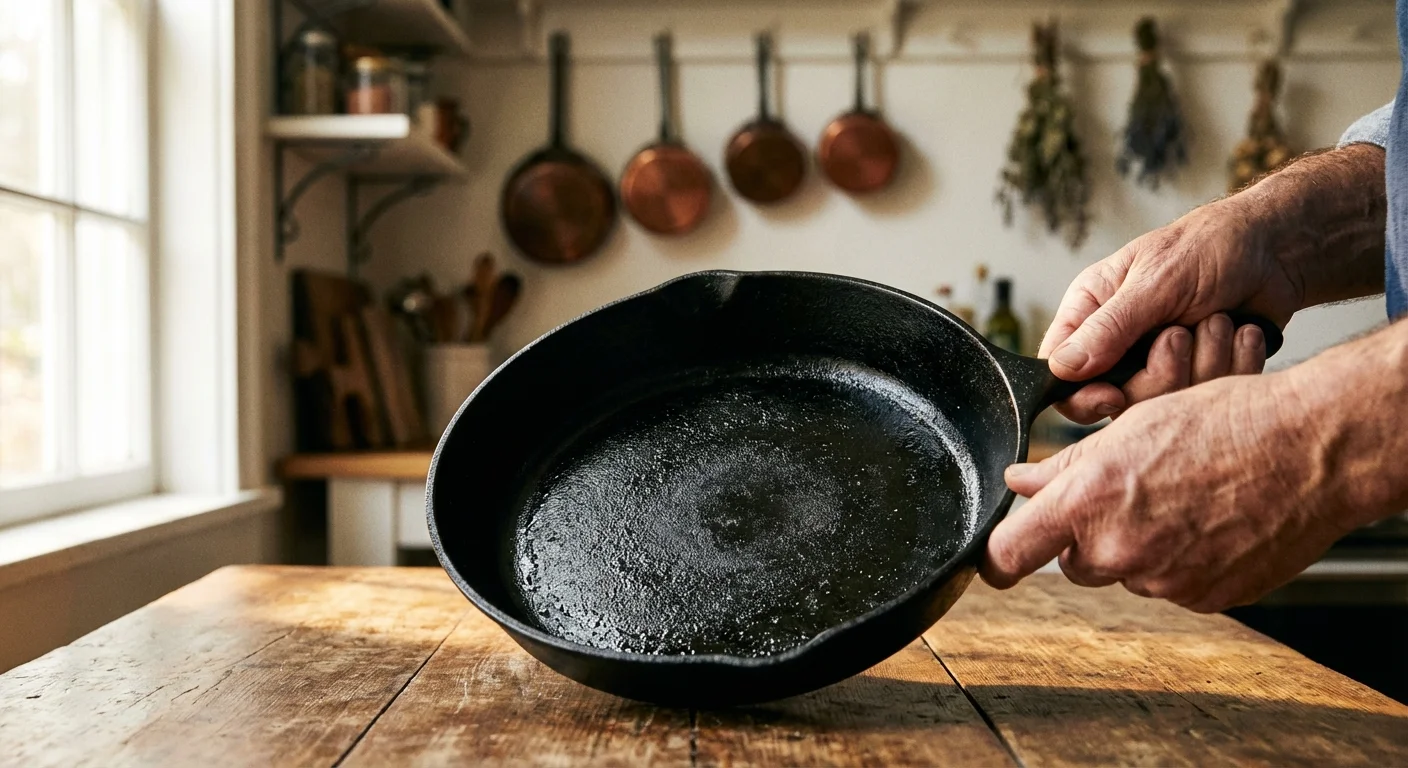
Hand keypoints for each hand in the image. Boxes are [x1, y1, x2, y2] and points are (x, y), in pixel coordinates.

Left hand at [981, 372, 1352, 612]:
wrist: (1310, 449)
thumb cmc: (1224, 423)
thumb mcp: (1129, 428)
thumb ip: (1063, 467)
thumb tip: (1018, 482)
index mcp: (1089, 502)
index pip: (1012, 552)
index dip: (995, 558)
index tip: (990, 560)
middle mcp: (1121, 550)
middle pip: (1075, 561)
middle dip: (1086, 535)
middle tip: (1125, 494)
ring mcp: (1165, 581)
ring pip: (1127, 570)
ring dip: (1139, 544)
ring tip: (1180, 497)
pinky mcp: (1206, 598)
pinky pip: (1173, 584)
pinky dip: (1181, 560)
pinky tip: (1208, 520)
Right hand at [1042, 199, 1297, 421]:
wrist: (1277, 251)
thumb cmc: (1210, 248)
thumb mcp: (1155, 282)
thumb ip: (1109, 327)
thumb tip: (1063, 368)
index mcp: (1090, 311)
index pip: (1058, 372)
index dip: (1081, 394)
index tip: (1114, 396)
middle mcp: (1117, 342)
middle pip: (1112, 398)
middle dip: (1157, 375)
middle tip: (1180, 337)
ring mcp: (1156, 362)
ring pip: (1161, 403)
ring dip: (1201, 362)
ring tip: (1217, 322)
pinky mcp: (1196, 375)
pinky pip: (1203, 398)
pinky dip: (1229, 365)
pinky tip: (1238, 333)